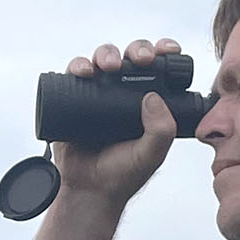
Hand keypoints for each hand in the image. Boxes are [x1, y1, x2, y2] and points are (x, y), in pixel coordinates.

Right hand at [54, 37, 182, 208]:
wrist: (89, 190)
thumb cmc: (123, 174)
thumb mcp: (152, 155)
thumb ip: (161, 131)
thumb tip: (153, 97)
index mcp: (148, 101)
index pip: (159, 69)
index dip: (163, 52)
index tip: (168, 51)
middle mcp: (123, 92)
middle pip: (131, 57)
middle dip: (138, 49)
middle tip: (143, 59)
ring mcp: (97, 93)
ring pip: (103, 59)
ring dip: (107, 54)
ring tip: (110, 66)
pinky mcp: (72, 98)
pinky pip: (73, 73)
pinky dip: (77, 66)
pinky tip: (84, 72)